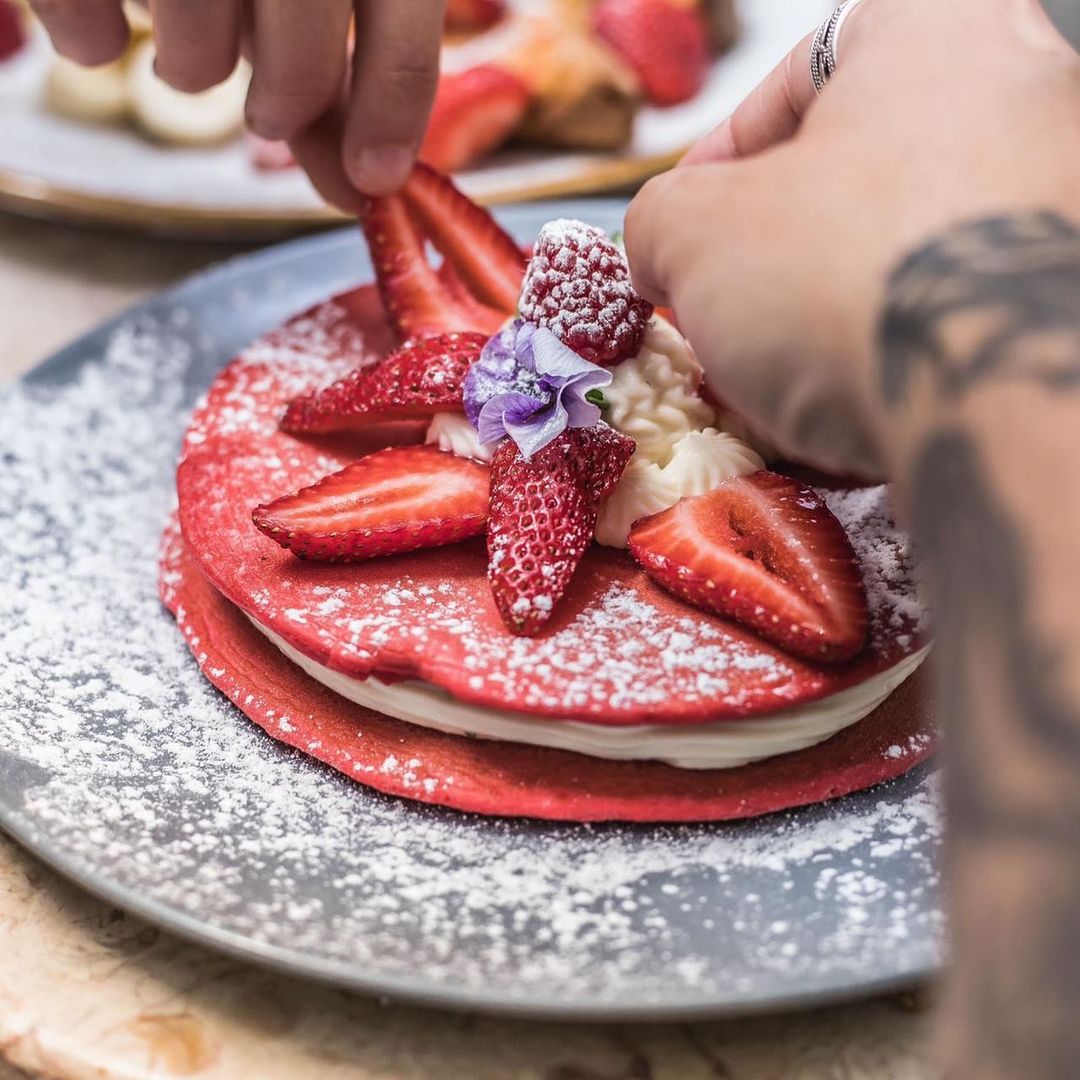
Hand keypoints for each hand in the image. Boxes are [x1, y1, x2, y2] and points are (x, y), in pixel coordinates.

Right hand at [28, 0, 446, 203]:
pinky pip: (81, 4)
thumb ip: (331, 94)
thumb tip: (361, 191)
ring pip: (192, 12)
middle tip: (269, 118)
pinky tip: (102, 30)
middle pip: (300, 1)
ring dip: (190, 64)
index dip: (393, 101)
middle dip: (290, 92)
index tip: (373, 177)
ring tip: (181, 47)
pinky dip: (91, 38)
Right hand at [625, 0, 1079, 475]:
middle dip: (777, 247)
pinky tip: (842, 408)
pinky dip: (893, 357)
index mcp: (944, 32)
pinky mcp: (1063, 310)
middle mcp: (1031, 102)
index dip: (719, 157)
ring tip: (777, 374)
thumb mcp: (692, 234)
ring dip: (829, 310)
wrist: (996, 417)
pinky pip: (955, 321)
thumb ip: (657, 220)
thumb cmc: (850, 283)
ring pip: (907, 255)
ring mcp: (1062, 207)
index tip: (683, 222)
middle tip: (727, 303)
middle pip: (862, 172)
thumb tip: (659, 245)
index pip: (800, 76)